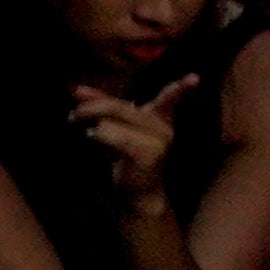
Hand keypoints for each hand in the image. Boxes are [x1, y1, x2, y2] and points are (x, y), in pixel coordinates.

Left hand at [66, 77, 192, 202]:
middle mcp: (162, 128)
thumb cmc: (127, 155)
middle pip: (116, 107)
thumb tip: (76, 90)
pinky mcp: (146, 154)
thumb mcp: (115, 125)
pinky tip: (101, 146)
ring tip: (94, 138)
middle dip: (89, 109)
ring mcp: (157, 142)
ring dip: (93, 130)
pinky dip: (98, 139)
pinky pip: (110, 136)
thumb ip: (100, 105)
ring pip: (109, 123)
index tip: (195, 77)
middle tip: (73, 116)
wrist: (139, 192)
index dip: (181, 88)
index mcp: (158, 118)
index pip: (170, 98)